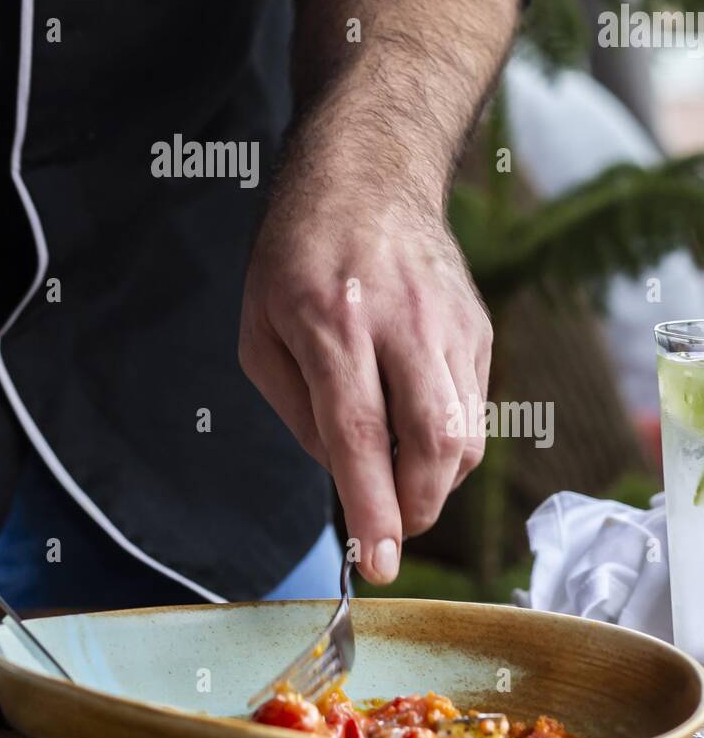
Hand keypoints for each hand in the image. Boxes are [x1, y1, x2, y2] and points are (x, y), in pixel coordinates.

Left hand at [238, 149, 491, 585]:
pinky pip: (476, 407)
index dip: (373, 507)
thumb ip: (297, 409)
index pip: (361, 433)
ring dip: (435, 479)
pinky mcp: (478, 325)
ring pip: (467, 433)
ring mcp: (450, 323)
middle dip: (418, 507)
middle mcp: (402, 322)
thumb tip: (344, 473)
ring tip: (398, 471)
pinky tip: (415, 421)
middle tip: (391, 525)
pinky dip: (448, 437)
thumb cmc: (297, 253)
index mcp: (332, 321)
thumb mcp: (260, 328)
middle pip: (435, 441)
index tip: (379, 563)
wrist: (369, 174)